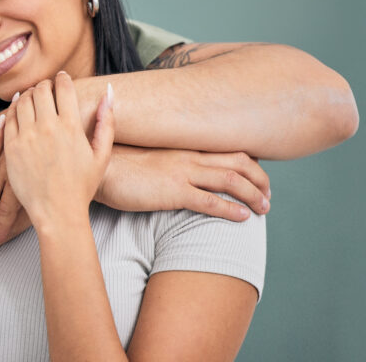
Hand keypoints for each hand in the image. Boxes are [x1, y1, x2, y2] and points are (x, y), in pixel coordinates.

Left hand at [4, 72, 113, 226]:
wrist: (57, 212)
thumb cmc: (81, 186)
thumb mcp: (101, 154)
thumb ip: (107, 121)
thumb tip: (108, 92)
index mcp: (71, 126)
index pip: (63, 87)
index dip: (63, 78)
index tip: (62, 79)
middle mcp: (47, 128)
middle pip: (40, 90)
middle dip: (44, 85)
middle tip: (46, 88)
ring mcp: (26, 137)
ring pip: (22, 100)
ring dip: (28, 95)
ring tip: (32, 98)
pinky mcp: (11, 148)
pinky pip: (8, 118)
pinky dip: (13, 110)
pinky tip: (19, 112)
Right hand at [96, 146, 270, 220]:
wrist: (98, 167)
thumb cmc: (116, 163)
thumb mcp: (146, 157)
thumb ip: (165, 160)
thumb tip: (173, 171)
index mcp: (182, 147)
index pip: (226, 149)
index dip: (248, 163)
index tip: (257, 176)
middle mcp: (187, 156)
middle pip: (238, 162)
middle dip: (260, 179)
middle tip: (268, 195)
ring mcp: (181, 173)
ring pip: (231, 180)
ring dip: (253, 194)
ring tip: (264, 208)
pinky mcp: (172, 192)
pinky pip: (210, 201)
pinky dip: (230, 209)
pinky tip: (243, 218)